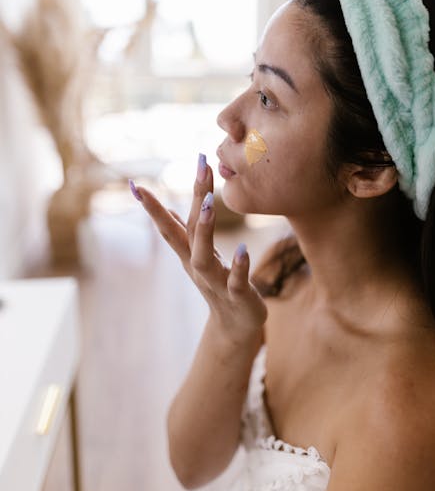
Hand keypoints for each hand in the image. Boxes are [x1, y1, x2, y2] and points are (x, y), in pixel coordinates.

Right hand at [129, 156, 267, 343]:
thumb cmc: (219, 283)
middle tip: (200, 165)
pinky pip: (236, 281)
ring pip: (204, 256)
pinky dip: (238, 266)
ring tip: (211, 203)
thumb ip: (185, 231)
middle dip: (195, 198)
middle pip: (190, 230)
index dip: (152, 206)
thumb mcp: (200, 254)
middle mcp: (197, 264)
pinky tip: (243, 249)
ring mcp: (216, 280)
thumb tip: (167, 207)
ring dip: (205, 230)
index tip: (135, 183)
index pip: (169, 225)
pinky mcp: (238, 296)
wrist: (236, 326)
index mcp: (190, 252)